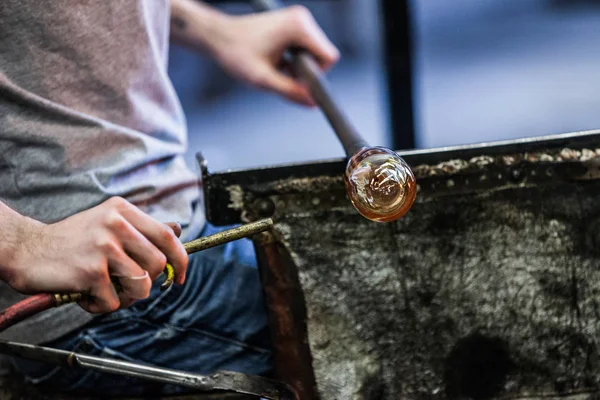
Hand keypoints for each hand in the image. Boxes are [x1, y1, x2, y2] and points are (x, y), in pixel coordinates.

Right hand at [6, 197, 187, 313]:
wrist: (27, 249)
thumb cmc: (73, 240)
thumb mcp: (108, 222)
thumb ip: (141, 228)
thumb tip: (178, 230)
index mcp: (123, 211)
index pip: (167, 236)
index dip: (180, 259)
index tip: (179, 276)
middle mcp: (116, 225)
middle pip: (158, 264)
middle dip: (148, 283)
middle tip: (127, 286)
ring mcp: (104, 247)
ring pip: (141, 286)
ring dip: (126, 297)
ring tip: (105, 290)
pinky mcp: (91, 271)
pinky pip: (114, 302)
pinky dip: (101, 306)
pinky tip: (85, 294)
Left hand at [212, 6, 339, 105]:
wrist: (217, 36)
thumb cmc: (236, 54)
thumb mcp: (263, 79)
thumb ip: (290, 91)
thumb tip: (312, 103)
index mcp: (299, 27)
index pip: (328, 57)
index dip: (316, 75)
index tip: (297, 84)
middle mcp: (302, 18)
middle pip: (323, 55)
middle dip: (306, 71)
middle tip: (280, 75)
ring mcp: (298, 19)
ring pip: (315, 53)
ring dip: (299, 67)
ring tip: (275, 68)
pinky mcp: (293, 24)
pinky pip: (306, 48)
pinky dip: (294, 60)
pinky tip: (276, 61)